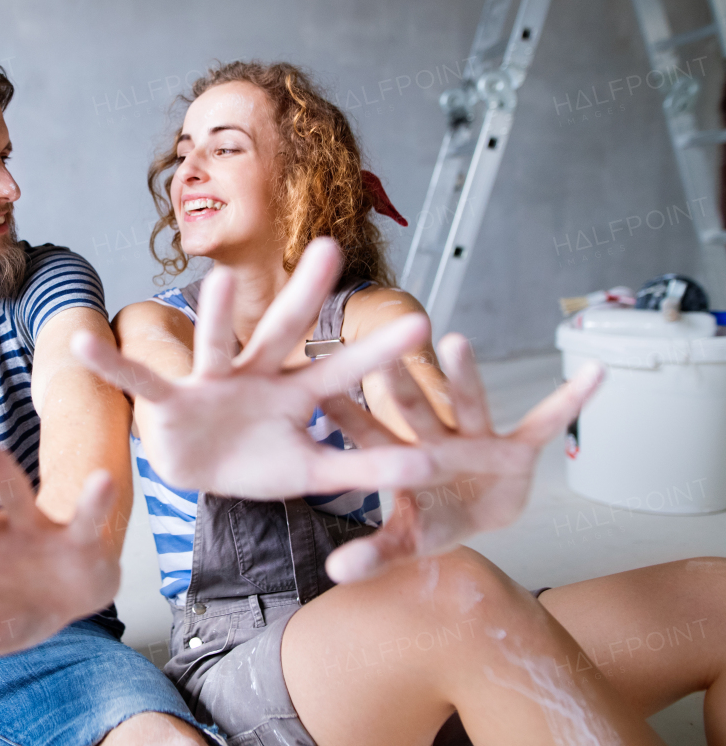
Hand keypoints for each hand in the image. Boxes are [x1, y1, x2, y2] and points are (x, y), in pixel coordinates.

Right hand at [70, 237, 434, 499]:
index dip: (377, 351)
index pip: (341, 368)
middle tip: (329, 247)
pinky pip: (139, 380)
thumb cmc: (257, 463)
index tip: (422, 323)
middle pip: (282, 330)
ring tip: (224, 276)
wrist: (200, 474)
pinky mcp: (170, 402)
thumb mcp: (313, 471)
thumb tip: (431, 469)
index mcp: (294, 393)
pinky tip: (83, 345)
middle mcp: (254, 376)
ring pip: (216, 342)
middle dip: (304, 294)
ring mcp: (210, 384)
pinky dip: (112, 365)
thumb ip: (366, 468)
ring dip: (217, 311)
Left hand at [318, 334, 604, 582]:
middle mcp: (435, 439)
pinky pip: (546, 422)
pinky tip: (596, 372)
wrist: (475, 517)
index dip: (347, 416)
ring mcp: (475, 439)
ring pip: (467, 403)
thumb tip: (336, 574)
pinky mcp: (516, 447)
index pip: (368, 434)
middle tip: (381, 352)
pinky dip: (572, 401)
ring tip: (456, 341)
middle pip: (414, 409)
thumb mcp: (407, 541)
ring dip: (464, 376)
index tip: (321, 391)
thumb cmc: (432, 518)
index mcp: (401, 457)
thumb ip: (375, 553)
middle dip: (401, 385)